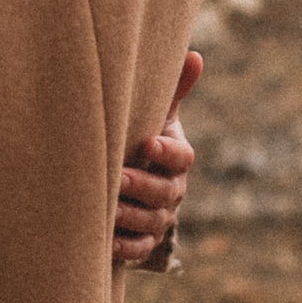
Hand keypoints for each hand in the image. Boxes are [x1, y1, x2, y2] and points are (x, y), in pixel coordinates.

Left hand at [115, 50, 202, 263]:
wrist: (137, 179)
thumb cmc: (143, 136)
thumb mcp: (157, 114)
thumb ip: (173, 90)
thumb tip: (195, 54)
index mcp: (176, 158)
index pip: (182, 157)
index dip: (167, 152)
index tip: (148, 143)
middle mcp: (173, 189)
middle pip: (166, 192)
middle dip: (142, 186)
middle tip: (116, 177)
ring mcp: (161, 217)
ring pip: (153, 221)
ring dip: (130, 216)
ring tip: (107, 208)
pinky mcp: (146, 239)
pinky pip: (140, 247)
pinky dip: (126, 246)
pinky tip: (106, 239)